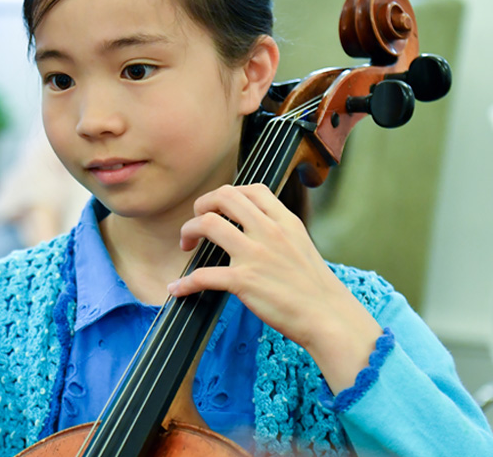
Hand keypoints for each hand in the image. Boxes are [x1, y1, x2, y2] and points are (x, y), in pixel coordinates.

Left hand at [167, 184, 381, 393]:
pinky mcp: (244, 281)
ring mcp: (255, 255)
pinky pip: (202, 275)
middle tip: (197, 225)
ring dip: (188, 231)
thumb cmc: (316, 288)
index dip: (228, 194)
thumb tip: (255, 228)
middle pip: (224, 197)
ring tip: (186, 245)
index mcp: (285, 222)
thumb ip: (279, 232)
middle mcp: (269, 232)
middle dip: (201, 206)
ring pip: (207, 223)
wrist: (329, 318)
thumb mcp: (303, 246)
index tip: (219, 210)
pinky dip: (184, 283)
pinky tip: (177, 289)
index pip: (252, 189)